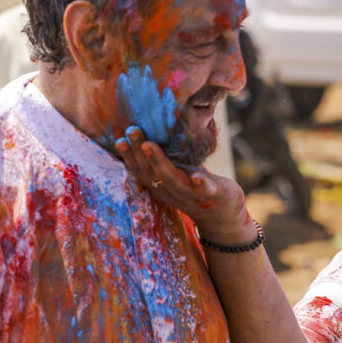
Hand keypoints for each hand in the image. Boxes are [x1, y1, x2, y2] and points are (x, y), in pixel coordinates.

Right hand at [115, 126, 256, 243]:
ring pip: (171, 178)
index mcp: (160, 185)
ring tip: (149, 144)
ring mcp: (190, 194)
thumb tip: (152, 128)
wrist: (222, 213)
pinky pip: (204, 190)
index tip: (119, 138)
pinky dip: (200, 183)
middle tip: (132, 130)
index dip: (129, 156)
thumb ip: (164, 158)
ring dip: (159, 161)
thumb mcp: (177, 172)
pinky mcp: (211, 194)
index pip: (141, 170)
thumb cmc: (196, 186)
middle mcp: (171, 190)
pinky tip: (197, 176)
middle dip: (139, 151)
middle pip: (151, 171)